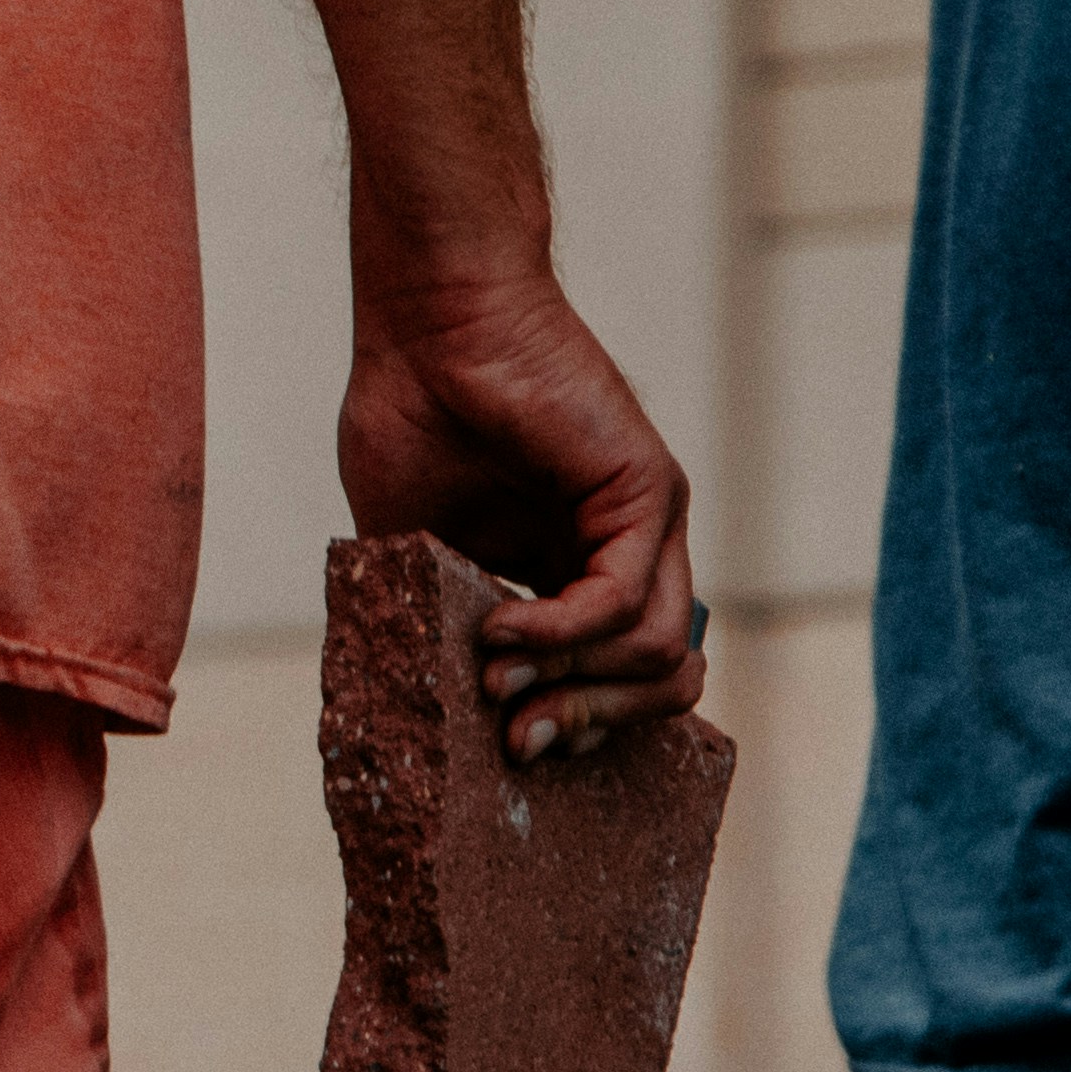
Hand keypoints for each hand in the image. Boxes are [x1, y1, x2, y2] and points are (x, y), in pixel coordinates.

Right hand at [337, 278, 701, 766]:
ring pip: (660, 655)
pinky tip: (502, 629)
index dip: (578, 724)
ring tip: (496, 677)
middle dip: (589, 728)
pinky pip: (625, 601)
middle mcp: (623, 550)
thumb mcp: (415, 553)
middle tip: (519, 743)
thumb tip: (433, 713)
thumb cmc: (408, 414)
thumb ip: (442, 623)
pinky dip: (561, 634)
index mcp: (572, 569)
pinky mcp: (647, 492)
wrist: (426, 324)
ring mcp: (645, 522)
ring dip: (571, 687)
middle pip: (662, 681)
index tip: (512, 747)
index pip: (620, 676)